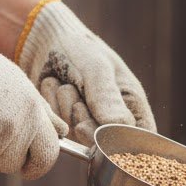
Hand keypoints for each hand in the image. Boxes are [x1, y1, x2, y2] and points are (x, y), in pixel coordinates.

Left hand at [16, 0, 155, 145]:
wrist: (44, 40)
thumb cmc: (79, 48)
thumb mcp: (96, 67)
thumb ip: (107, 98)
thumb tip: (117, 127)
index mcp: (133, 106)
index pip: (140, 141)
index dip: (124, 144)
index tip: (102, 134)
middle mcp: (114, 120)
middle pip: (106, 145)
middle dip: (87, 123)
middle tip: (78, 101)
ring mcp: (90, 124)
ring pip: (79, 137)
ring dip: (66, 109)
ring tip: (65, 83)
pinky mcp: (68, 125)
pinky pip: (59, 128)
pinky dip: (53, 108)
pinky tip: (54, 86)